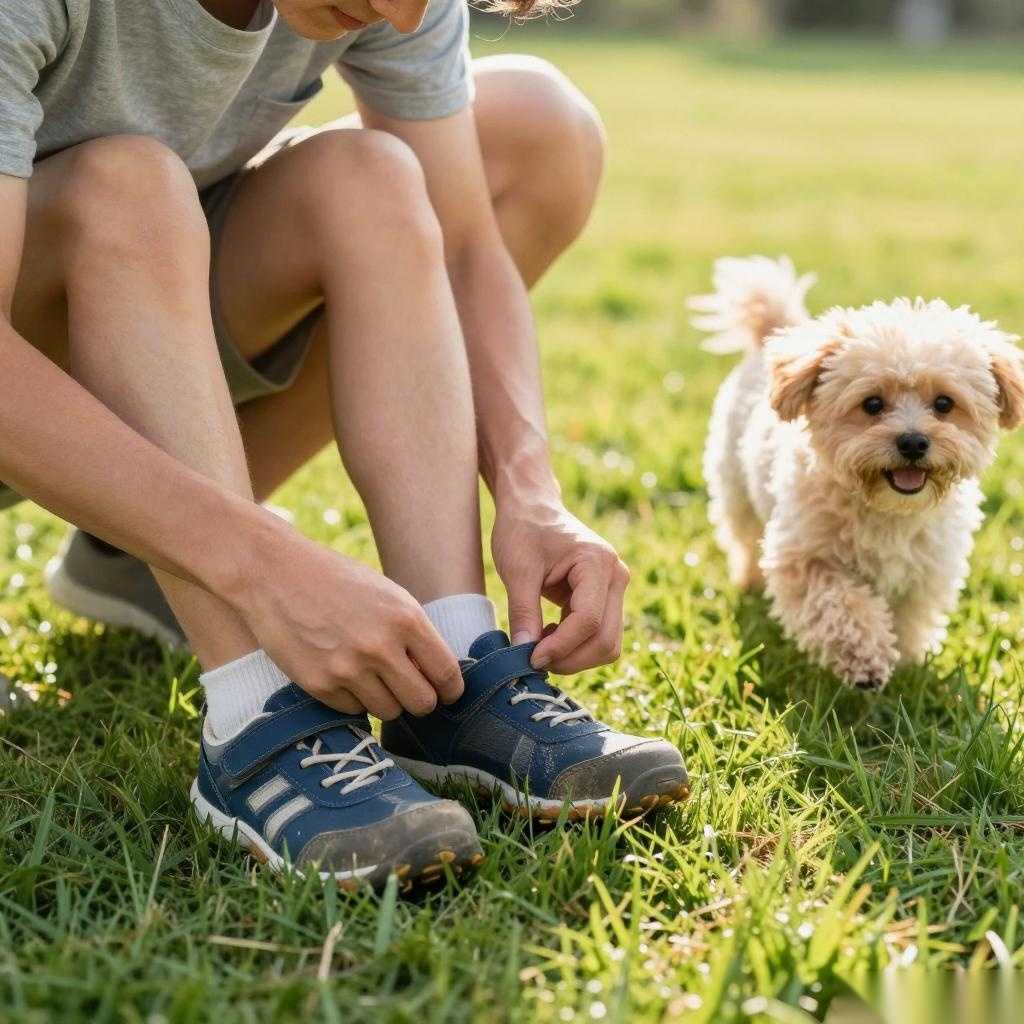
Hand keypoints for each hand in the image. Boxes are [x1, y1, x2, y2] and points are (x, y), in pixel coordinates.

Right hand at [224, 525, 462, 719]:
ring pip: (388, 712)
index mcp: (406, 619)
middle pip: (422, 703)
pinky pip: (353, 711)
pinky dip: (353, 699)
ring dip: (385, 700)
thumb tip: (437, 677)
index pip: (446, 674)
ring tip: (370, 676)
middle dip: (420, 701)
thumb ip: (414, 634)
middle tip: (408, 690)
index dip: (450, 690)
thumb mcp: (388, 595)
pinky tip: (341, 673)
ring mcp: (348, 669)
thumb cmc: (337, 581)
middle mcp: (380, 647)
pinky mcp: (318, 685)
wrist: (274, 573)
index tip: (446, 693)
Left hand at [491, 498, 629, 674]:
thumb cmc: (523, 529)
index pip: (589, 621)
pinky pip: (598, 635)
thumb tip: (523, 653)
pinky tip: (546, 635)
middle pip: (606, 640)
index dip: (561, 647)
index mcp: (596, 563)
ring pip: (606, 644)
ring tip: (539, 644)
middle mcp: (615, 576)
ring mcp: (613, 588)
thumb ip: (522, 612)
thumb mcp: (517, 570)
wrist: (532, 506)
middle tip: (534, 660)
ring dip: (574, 656)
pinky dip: (573, 646)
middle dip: (571, 659)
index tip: (530, 658)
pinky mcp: (605, 598)